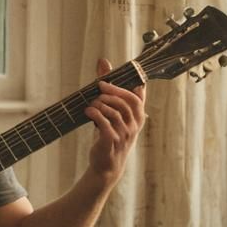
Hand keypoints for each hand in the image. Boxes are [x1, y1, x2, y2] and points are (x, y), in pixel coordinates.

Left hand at [84, 58, 146, 184]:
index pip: (139, 97)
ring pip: (115, 112)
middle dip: (113, 90)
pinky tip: (87, 111)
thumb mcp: (111, 112)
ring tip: (91, 104)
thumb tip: (103, 61)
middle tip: (100, 86)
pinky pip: (106, 124)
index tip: (125, 74)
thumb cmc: (109, 134)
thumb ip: (108, 88)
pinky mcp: (111, 142)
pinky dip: (96, 115)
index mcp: (137, 117)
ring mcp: (124, 134)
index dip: (133, 84)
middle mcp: (134, 125)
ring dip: (101, 104)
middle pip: (127, 101)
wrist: (105, 165)